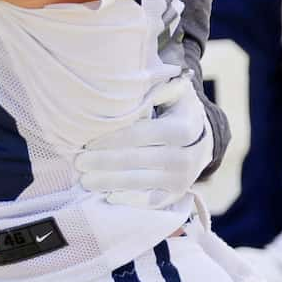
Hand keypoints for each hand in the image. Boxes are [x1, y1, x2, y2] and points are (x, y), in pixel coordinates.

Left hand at [74, 77, 212, 208]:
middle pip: (136, 160)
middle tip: (78, 163)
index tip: (88, 142)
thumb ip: (157, 86)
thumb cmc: (177, 110)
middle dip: (103, 162)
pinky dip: (128, 200)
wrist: (203, 140)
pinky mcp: (176, 195)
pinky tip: (107, 196)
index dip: (112, 140)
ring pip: (139, 183)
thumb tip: (134, 80)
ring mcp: (182, 179)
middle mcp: (186, 156)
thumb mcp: (175, 91)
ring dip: (109, 182)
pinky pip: (149, 201)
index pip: (141, 134)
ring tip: (84, 180)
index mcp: (184, 128)